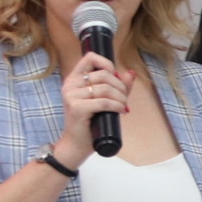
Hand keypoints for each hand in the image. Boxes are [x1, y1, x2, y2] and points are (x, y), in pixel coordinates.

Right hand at [49, 51, 131, 169]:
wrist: (77, 143)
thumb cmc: (92, 121)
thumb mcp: (105, 100)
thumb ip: (118, 86)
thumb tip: (130, 73)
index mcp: (75, 78)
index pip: (90, 57)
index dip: (107, 64)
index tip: (116, 78)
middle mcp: (70, 84)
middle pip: (104, 74)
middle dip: (120, 86)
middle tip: (124, 98)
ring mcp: (71, 95)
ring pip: (105, 88)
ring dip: (121, 98)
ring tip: (123, 106)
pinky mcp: (76, 108)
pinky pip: (104, 102)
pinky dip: (117, 106)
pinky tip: (122, 111)